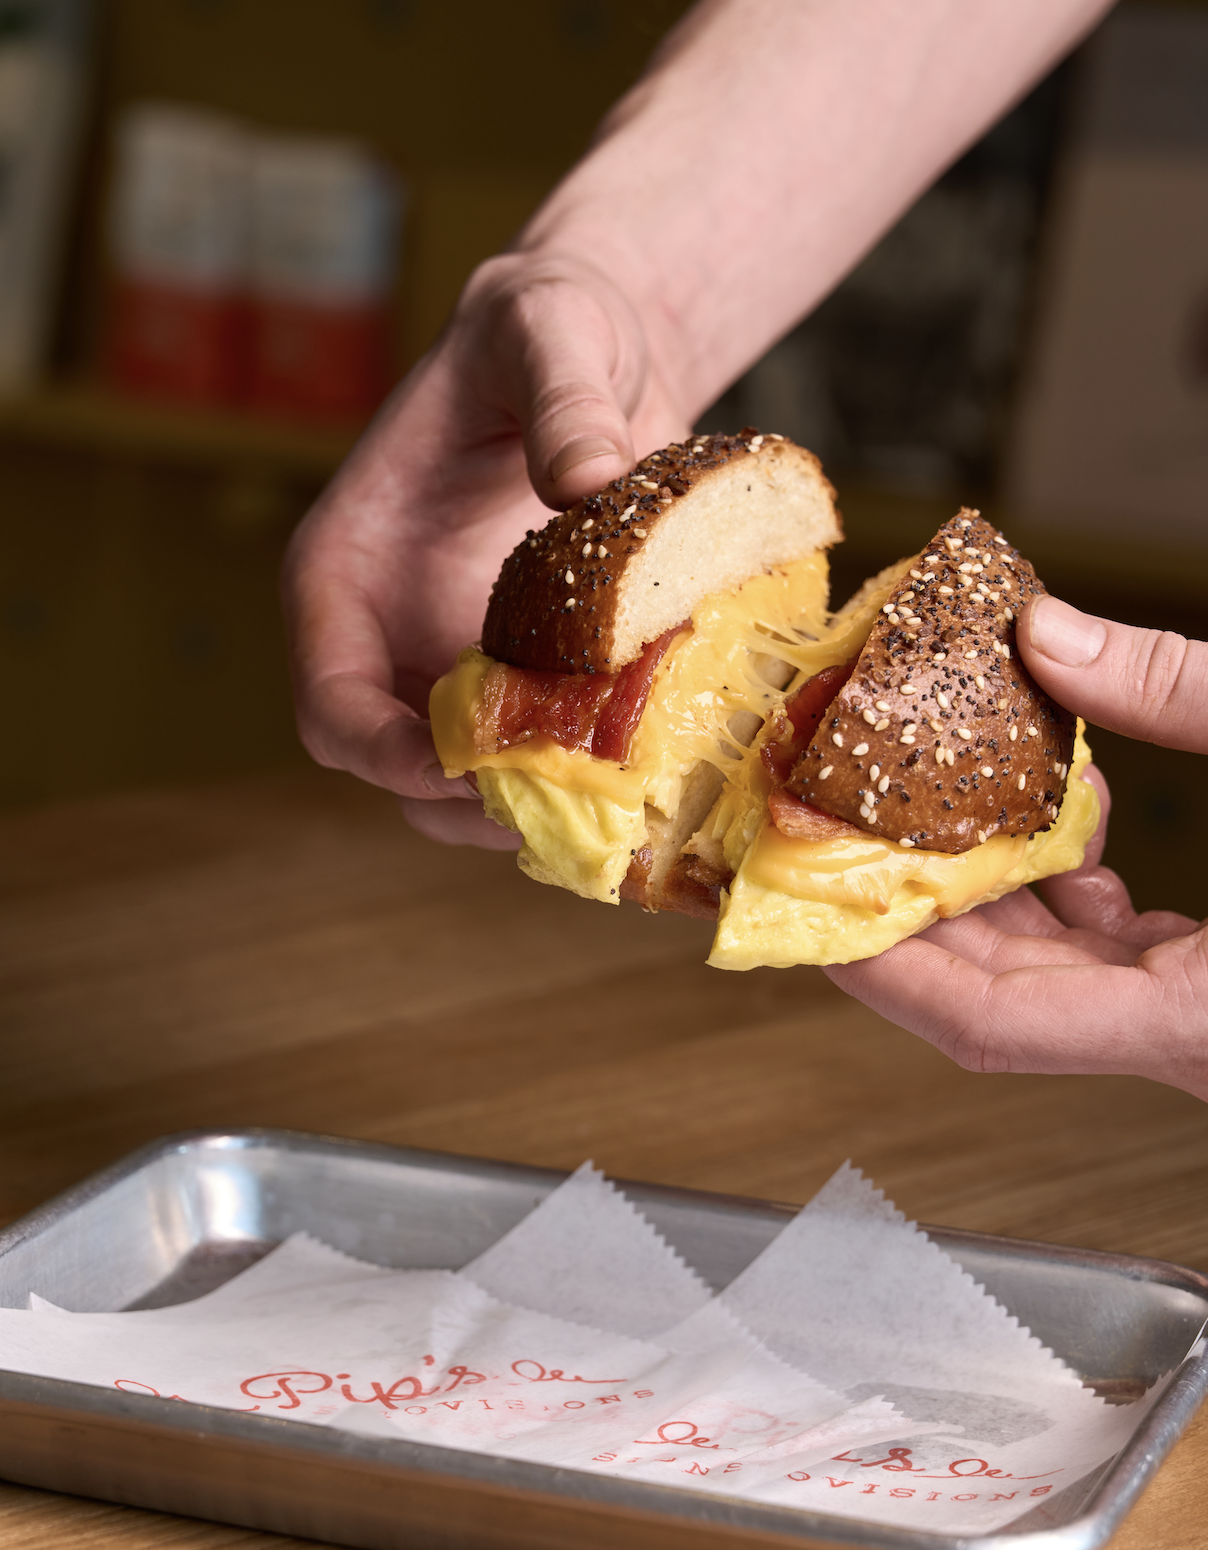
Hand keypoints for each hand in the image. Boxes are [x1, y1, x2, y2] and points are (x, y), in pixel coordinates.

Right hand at [282, 251, 690, 846]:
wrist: (603, 350)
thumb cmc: (549, 328)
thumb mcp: (550, 329)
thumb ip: (563, 395)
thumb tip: (585, 478)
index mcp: (351, 567)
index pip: (331, 700)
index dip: (382, 750)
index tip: (460, 768)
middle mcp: (395, 634)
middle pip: (397, 769)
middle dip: (470, 805)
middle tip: (564, 810)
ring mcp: (463, 661)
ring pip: (472, 783)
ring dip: (536, 806)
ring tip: (620, 807)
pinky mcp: (532, 672)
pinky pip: (542, 751)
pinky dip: (588, 775)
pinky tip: (655, 774)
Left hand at [826, 598, 1207, 1098]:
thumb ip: (1186, 694)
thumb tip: (1046, 633)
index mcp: (1207, 1026)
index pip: (992, 1026)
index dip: (884, 970)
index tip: (804, 904)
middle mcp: (1196, 1039)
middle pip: (1000, 999)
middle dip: (906, 920)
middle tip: (829, 838)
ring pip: (1052, 977)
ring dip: (979, 900)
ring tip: (912, 813)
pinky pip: (1115, 953)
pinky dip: (1062, 893)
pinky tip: (1045, 824)